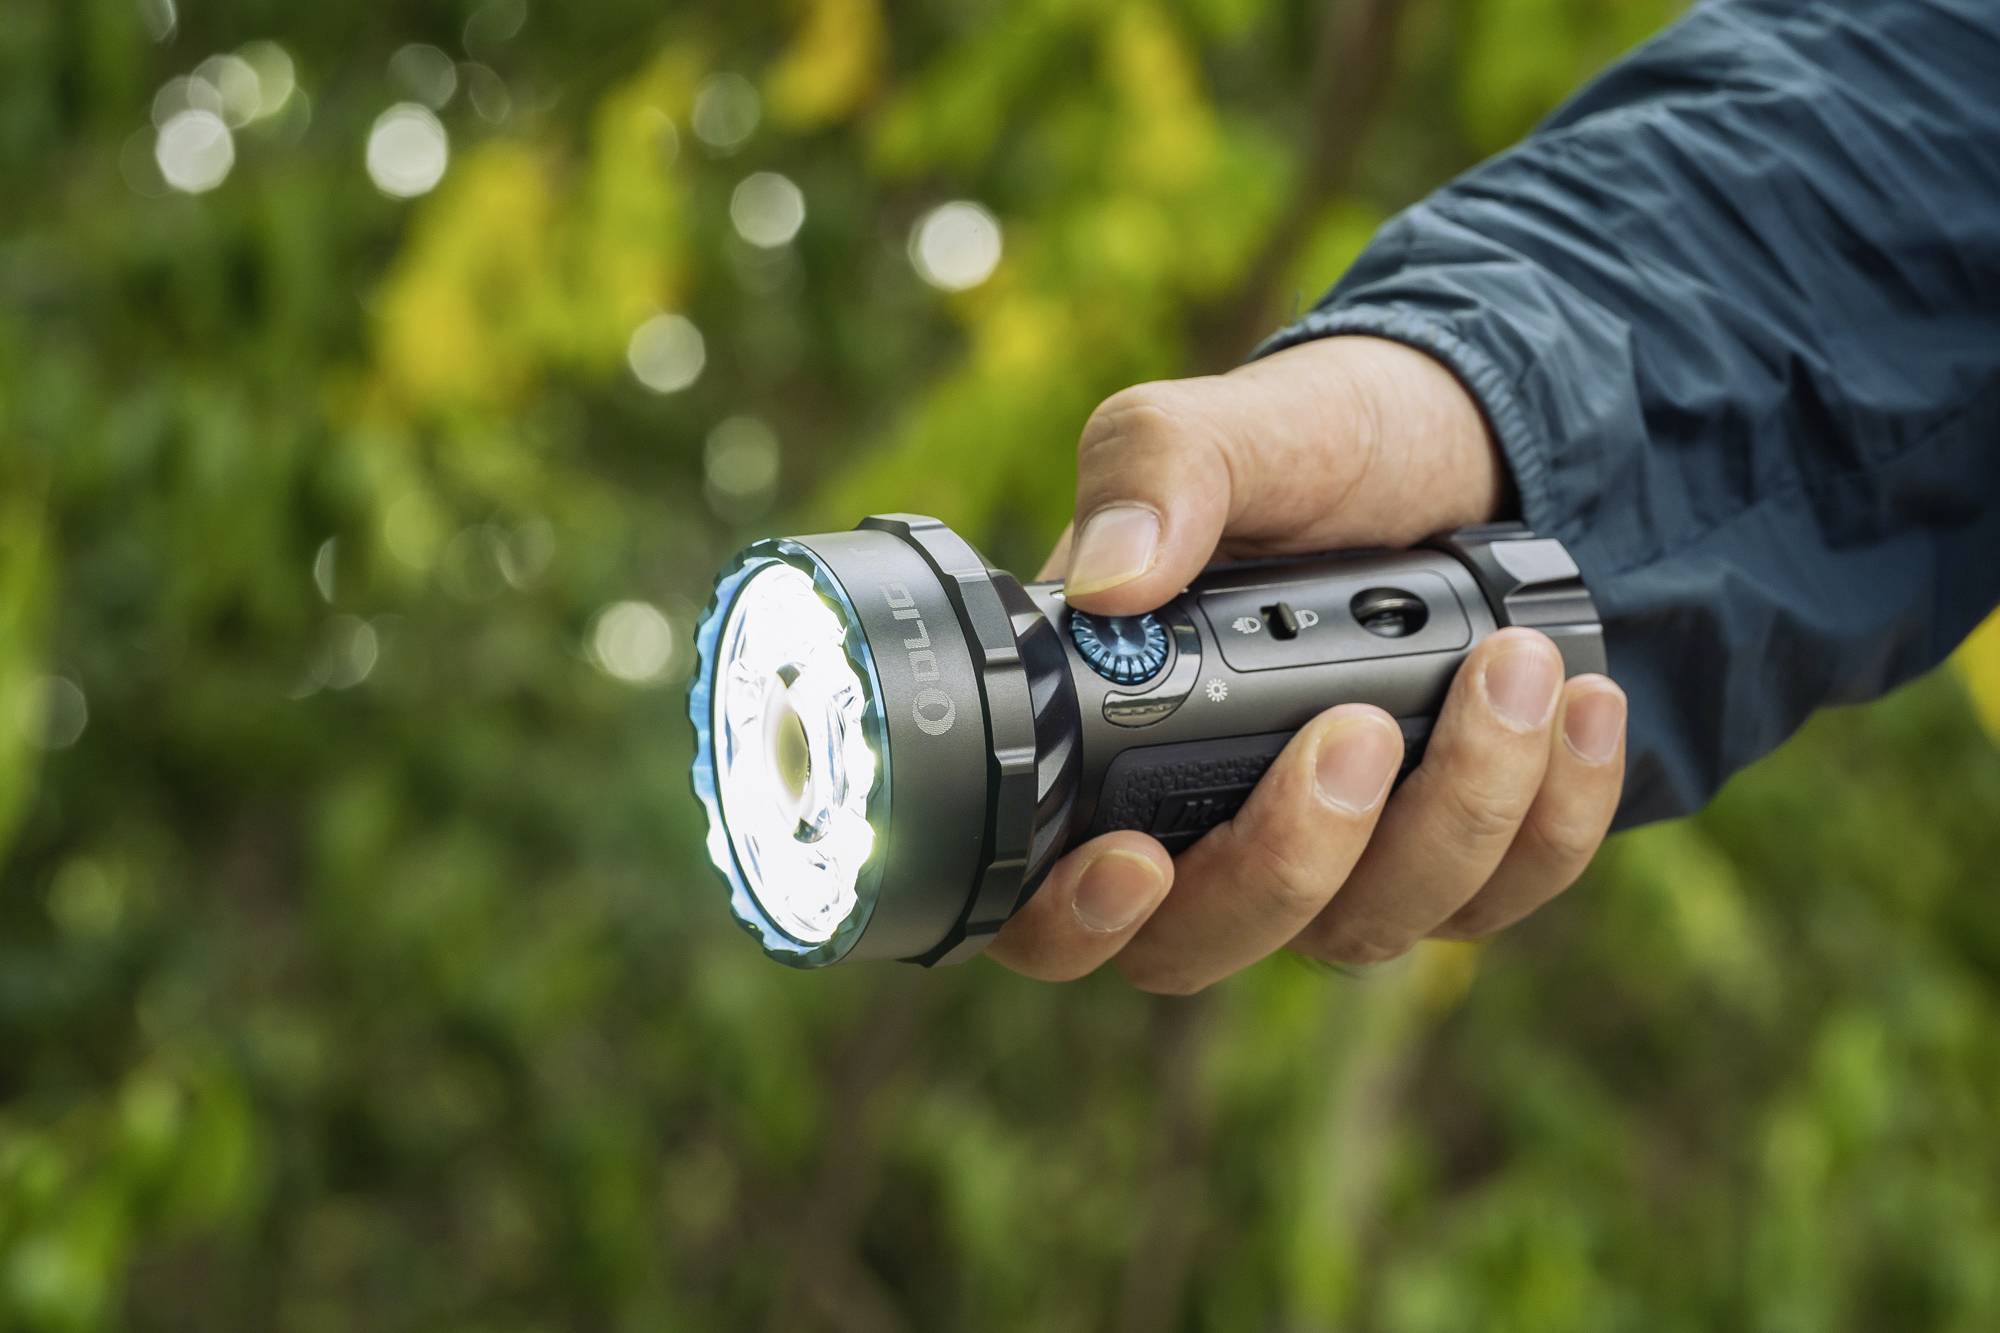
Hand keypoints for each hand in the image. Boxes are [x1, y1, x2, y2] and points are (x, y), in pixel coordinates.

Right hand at [987, 336, 1627, 990]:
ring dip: (1453, 808)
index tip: (1135, 860)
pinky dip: (1551, 815)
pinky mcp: (1451, 862)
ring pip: (1366, 927)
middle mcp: (1203, 830)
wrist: (1458, 441)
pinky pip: (1500, 896)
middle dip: (1290, 857)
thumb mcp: (1226, 424)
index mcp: (1109, 747)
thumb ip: (1152, 474)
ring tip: (1511, 664)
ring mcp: (1330, 863)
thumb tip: (1112, 582)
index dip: (1073, 920)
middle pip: (1207, 944)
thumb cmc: (1314, 444)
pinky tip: (1581, 705)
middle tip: (1357, 729)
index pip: (1049, 903)